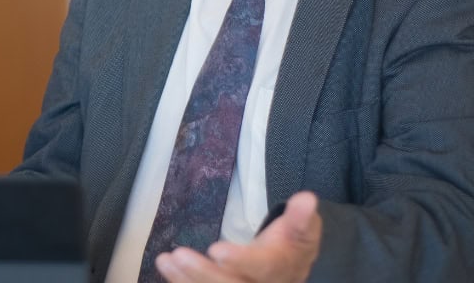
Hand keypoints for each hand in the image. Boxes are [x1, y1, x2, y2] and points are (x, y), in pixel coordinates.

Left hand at [153, 191, 321, 282]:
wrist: (289, 267)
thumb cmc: (292, 244)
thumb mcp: (302, 228)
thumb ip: (301, 217)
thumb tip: (307, 199)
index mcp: (282, 270)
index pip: (262, 268)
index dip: (240, 261)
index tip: (216, 249)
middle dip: (204, 273)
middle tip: (179, 255)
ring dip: (187, 279)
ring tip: (166, 260)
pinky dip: (184, 282)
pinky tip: (168, 270)